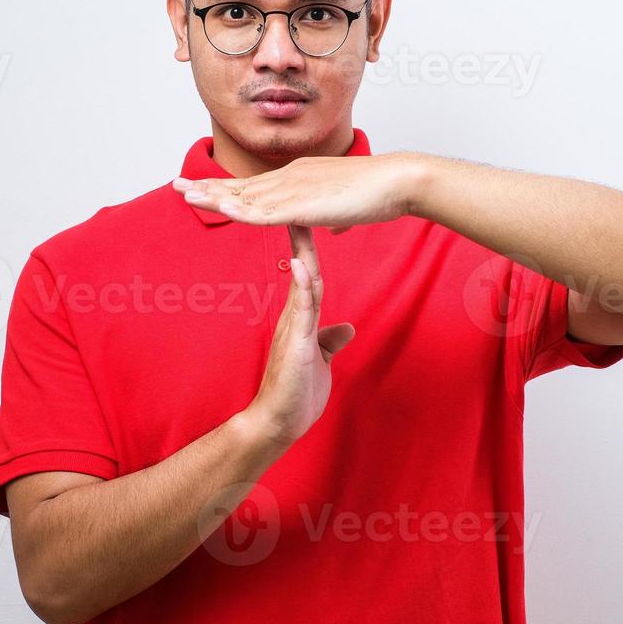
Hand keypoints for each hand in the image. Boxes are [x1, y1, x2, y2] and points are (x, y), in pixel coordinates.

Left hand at [172, 151, 428, 234]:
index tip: (205, 188)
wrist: (396, 181)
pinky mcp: (301, 205)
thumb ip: (333, 217)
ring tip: (183, 194)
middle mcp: (290, 178)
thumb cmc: (379, 194)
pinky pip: (261, 211)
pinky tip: (218, 210)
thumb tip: (330, 228)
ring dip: (213, 196)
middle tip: (177, 185)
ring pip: (244, 195)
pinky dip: (236, 210)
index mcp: (299, 178)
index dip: (228, 188)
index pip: (256, 185)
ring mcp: (293, 189)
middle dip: (209, 187)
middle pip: (241, 186)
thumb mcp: (347, 210)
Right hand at [240, 224, 353, 448]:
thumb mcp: (319, 361)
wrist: (276, 424)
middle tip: (302, 199)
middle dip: (304, 234)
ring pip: (302, 282)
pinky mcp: (295, 344)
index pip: (309, 275)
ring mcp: (293, 328)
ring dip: (302, 250)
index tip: (314, 217)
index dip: (312, 246)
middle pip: (304, 268)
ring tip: (301, 218)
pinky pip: (300, 309)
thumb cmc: (296, 395)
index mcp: (301, 319)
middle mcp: (294, 317)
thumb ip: (328, 341)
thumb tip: (345, 329)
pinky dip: (301, 285)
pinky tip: (300, 264)